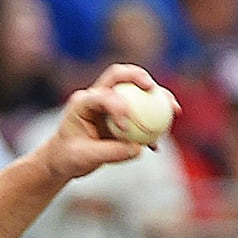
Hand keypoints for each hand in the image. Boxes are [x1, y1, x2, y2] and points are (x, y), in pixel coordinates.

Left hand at [33, 64, 181, 181]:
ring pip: (136, 90)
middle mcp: (95, 96)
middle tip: (153, 89)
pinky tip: (160, 141)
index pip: (104, 94)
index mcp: (81, 102)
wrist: (63, 161)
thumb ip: (110, 152)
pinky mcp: (121, 113)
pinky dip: (155, 122)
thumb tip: (138, 148)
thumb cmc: (68, 158)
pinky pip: (143, 112)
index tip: (126, 129)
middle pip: (119, 75)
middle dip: (139, 76)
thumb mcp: (84, 158)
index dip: (119, 106)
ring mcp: (110, 102)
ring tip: (174, 110)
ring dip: (157, 97)